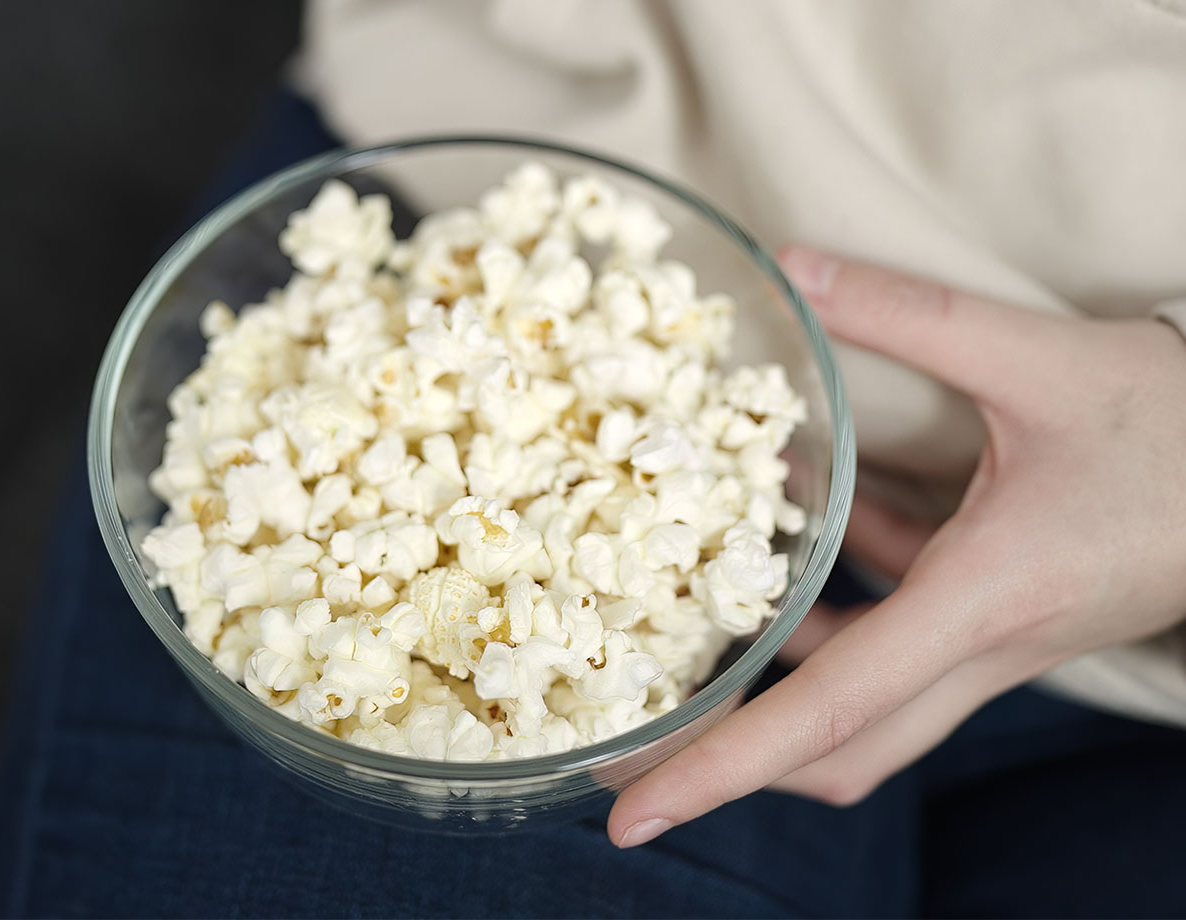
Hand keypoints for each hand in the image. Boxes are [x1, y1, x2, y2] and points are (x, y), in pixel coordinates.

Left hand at [608, 247, 1185, 847]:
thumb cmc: (1180, 422)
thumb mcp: (1040, 358)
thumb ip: (910, 315)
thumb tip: (795, 270)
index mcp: (985, 599)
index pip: (828, 710)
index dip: (721, 765)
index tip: (633, 814)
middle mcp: (984, 647)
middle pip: (839, 752)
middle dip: (732, 761)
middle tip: (637, 743)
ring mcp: (997, 646)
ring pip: (870, 715)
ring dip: (781, 689)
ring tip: (695, 636)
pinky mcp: (1005, 622)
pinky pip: (904, 647)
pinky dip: (840, 617)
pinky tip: (807, 541)